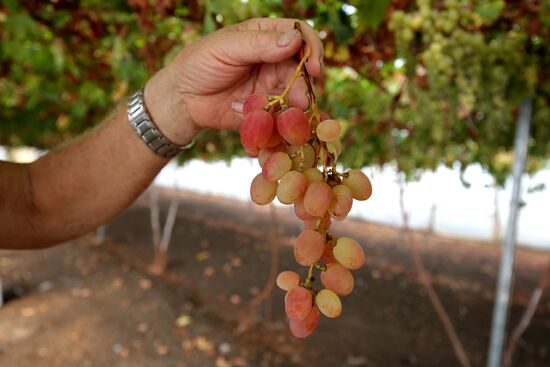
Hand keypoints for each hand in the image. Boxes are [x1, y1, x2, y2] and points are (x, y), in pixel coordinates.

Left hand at [145, 18, 323, 144]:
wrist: (182, 99)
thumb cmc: (199, 64)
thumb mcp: (226, 48)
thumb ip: (259, 44)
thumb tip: (294, 40)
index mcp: (265, 36)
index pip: (300, 34)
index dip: (311, 48)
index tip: (313, 67)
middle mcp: (273, 61)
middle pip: (303, 69)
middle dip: (305, 85)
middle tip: (302, 101)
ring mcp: (271, 86)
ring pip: (296, 95)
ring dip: (294, 107)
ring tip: (285, 117)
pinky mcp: (266, 110)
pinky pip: (282, 116)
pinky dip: (282, 122)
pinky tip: (275, 128)